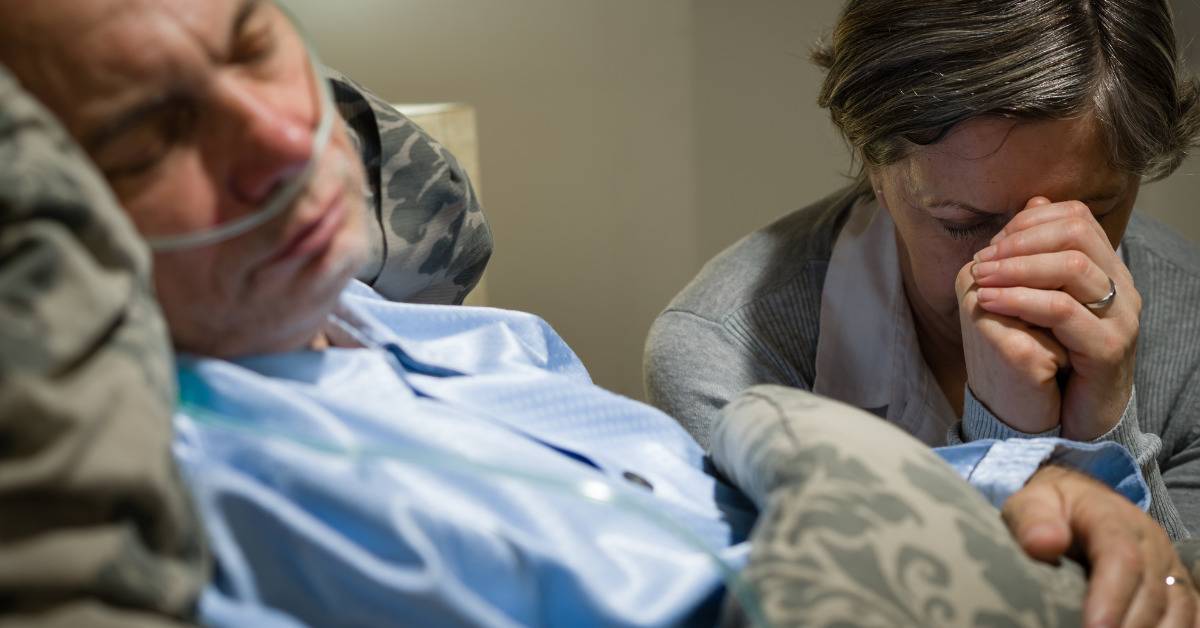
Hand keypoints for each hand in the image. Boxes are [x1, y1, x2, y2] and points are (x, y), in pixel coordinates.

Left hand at [968, 197, 1139, 439]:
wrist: (1077, 416)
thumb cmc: (1054, 355)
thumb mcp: (1041, 299)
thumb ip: (1037, 256)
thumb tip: (1032, 202)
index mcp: (1106, 268)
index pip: (1075, 218)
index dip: (1028, 223)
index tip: (990, 244)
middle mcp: (1121, 286)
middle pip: (1076, 233)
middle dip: (1020, 241)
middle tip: (980, 260)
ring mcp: (1120, 317)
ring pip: (1072, 267)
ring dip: (1016, 267)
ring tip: (979, 278)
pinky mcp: (1108, 348)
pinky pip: (1063, 310)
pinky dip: (1020, 300)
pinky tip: (988, 302)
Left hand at [1005, 465, 1198, 627]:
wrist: (1079, 500)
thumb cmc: (1052, 508)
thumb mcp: (1031, 502)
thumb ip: (1033, 520)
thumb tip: (1043, 544)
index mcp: (1113, 519)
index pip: (1121, 558)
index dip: (1111, 598)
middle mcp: (1150, 543)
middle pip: (1151, 592)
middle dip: (1128, 627)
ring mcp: (1168, 565)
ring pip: (1178, 608)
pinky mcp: (1177, 584)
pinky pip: (1191, 613)